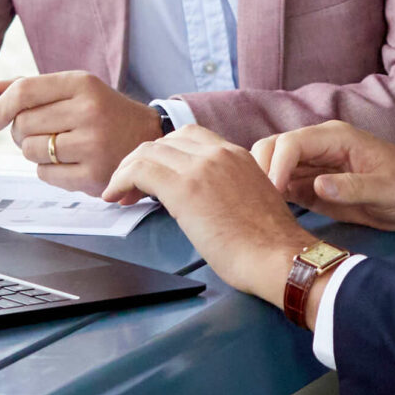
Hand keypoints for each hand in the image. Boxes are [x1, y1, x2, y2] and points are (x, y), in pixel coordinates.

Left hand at [0, 70, 163, 196]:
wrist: (147, 137)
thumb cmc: (100, 111)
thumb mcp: (71, 90)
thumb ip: (26, 87)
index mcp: (81, 84)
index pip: (24, 91)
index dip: (0, 106)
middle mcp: (88, 111)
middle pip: (22, 124)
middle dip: (20, 132)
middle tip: (39, 132)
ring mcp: (92, 145)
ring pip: (30, 151)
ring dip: (35, 152)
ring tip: (59, 146)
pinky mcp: (93, 175)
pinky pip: (44, 174)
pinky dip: (48, 171)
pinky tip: (70, 162)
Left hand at [104, 126, 314, 312]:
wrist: (278, 257)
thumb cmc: (268, 243)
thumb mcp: (247, 198)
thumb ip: (223, 187)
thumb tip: (198, 199)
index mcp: (236, 154)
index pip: (188, 137)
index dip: (164, 153)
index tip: (153, 176)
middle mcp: (218, 153)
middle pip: (164, 141)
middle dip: (142, 160)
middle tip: (130, 187)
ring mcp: (202, 168)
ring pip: (148, 152)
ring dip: (127, 171)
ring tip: (119, 194)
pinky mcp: (185, 188)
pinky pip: (140, 170)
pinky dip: (121, 180)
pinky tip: (115, 197)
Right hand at [252, 121, 394, 245]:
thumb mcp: (387, 191)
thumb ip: (353, 188)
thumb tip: (318, 186)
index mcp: (336, 138)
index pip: (292, 143)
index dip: (277, 165)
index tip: (273, 192)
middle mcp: (319, 147)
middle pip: (273, 148)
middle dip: (260, 170)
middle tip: (257, 202)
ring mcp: (314, 166)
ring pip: (273, 166)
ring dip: (261, 183)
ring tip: (254, 210)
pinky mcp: (313, 187)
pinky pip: (283, 186)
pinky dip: (271, 195)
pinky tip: (266, 214)